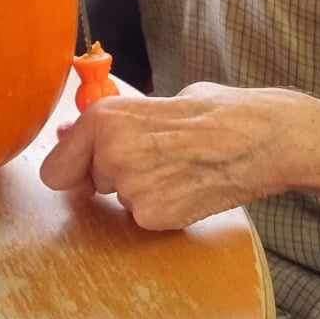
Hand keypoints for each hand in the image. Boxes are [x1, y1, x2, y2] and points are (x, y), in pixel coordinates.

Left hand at [38, 81, 300, 229]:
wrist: (265, 139)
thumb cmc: (218, 111)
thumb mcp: (158, 102)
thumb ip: (112, 123)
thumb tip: (70, 134)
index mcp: (105, 119)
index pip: (55, 167)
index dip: (72, 166)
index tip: (86, 166)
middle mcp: (110, 154)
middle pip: (89, 183)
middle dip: (112, 175)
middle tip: (156, 158)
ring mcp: (132, 190)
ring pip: (120, 199)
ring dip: (141, 190)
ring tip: (181, 168)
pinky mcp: (155, 217)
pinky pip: (145, 216)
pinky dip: (163, 208)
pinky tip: (191, 187)